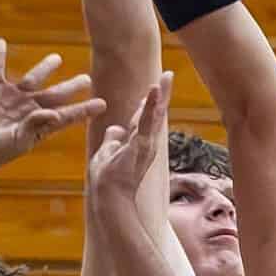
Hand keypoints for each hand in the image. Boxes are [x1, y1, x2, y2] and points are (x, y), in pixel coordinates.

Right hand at [0, 40, 102, 167]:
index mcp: (39, 124)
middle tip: (87, 78)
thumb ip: (35, 126)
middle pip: (54, 95)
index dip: (84, 110)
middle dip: (70, 87)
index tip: (102, 104)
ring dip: (44, 68)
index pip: (66, 115)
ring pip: (32, 79)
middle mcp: (29, 108)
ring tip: (57, 58)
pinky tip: (1, 42)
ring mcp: (12, 97)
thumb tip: (55, 114)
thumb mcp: (17, 141)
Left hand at [88, 75, 171, 218]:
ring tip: (168, 77)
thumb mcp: (106, 154)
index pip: (143, 120)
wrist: (109, 199)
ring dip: (161, 95)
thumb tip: (115, 129)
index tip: (153, 87)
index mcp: (136, 145)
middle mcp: (145, 143)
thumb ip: (112, 140)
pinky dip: (151, 104)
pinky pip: (146, 120)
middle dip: (162, 94)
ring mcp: (144, 144)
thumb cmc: (108, 182)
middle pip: (155, 114)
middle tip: (169, 75)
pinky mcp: (140, 144)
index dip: (148, 104)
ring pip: (154, 115)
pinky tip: (154, 88)